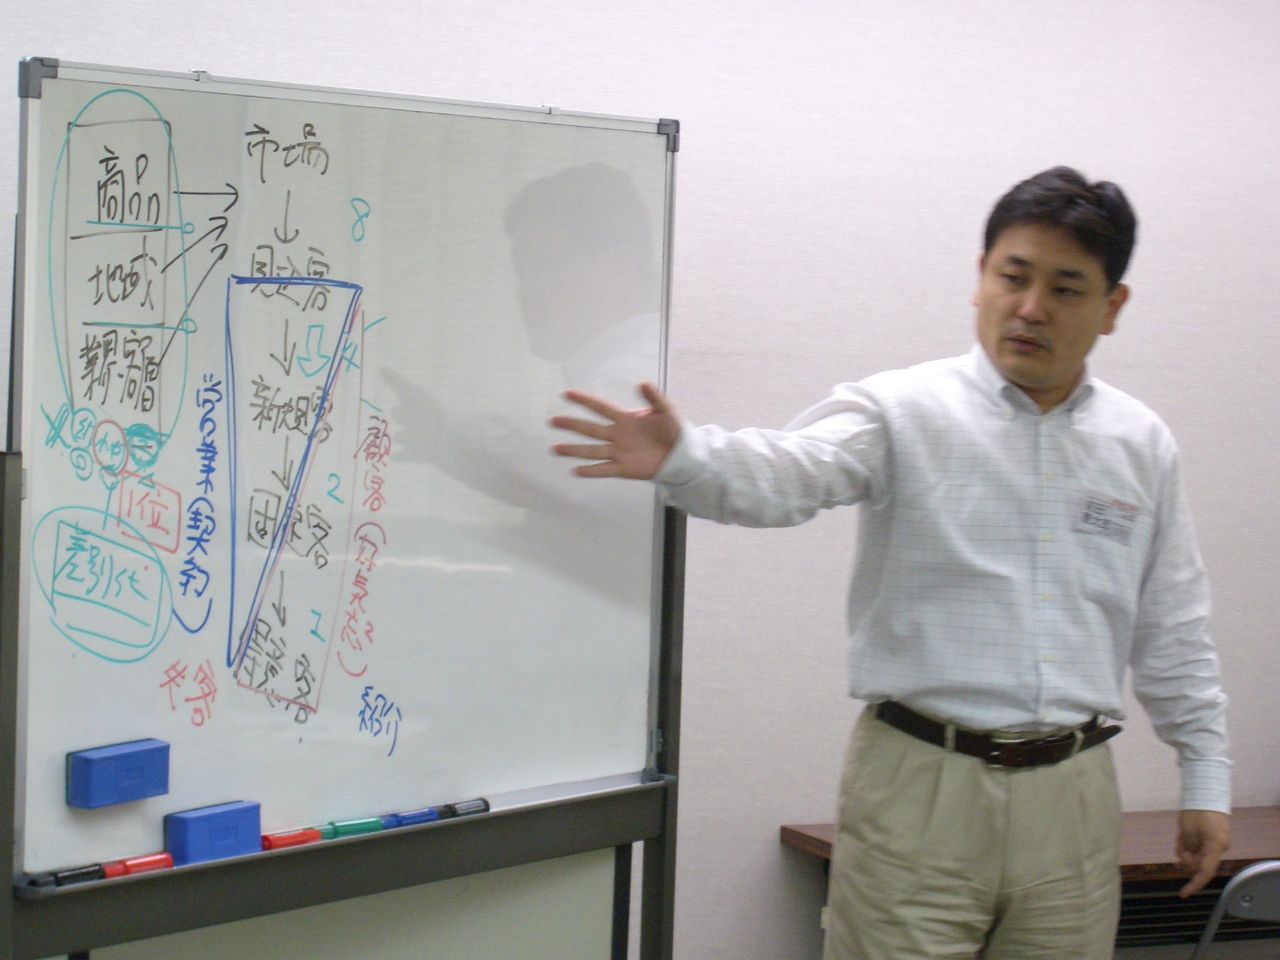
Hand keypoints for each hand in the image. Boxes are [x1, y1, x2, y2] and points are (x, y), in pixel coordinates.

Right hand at [550, 382, 680, 479]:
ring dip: (574, 450)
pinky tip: (575, 471)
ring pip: (592, 450)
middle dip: (571, 425)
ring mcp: (619, 452)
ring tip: (555, 448)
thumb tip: (643, 382)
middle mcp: (617, 435)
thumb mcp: (666, 410)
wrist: (682, 454)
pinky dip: (591, 471)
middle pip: (590, 429)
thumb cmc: (674, 430)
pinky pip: (604, 470)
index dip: (585, 400)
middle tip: (553, 421)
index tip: (567, 394)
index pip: (600, 408)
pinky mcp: (624, 468)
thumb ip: (654, 397)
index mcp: (625, 419)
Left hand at [1176, 809, 1231, 896]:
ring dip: (1186, 850)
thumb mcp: (1187, 832)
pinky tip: (1183, 835)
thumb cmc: (1196, 811)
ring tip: (1181, 835)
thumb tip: (1188, 862)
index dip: (1193, 885)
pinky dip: (1189, 845)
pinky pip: (1199, 847)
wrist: (1206, 792)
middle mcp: (1219, 848)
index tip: (1182, 894)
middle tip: (1179, 843)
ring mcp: (1216, 843)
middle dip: (1186, 858)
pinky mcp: (1213, 837)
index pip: (1205, 873)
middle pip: (1199, 864)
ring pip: (1197, 855)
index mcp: (1215, 848)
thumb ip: (1188, 850)